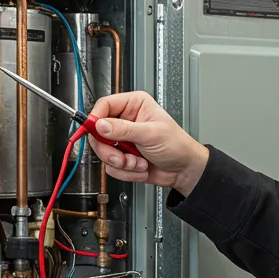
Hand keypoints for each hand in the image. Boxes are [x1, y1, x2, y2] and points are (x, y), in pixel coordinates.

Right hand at [87, 91, 210, 195]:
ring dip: (121, 163)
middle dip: (110, 150)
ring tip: (138, 163)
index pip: (104, 105)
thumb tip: (100, 125)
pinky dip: (126, 172)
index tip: (94, 130)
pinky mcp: (122, 157)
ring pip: (103, 152)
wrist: (183, 170)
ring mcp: (122, 140)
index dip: (96, 118)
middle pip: (98, 132)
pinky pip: (111, 167)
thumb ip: (124, 129)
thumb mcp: (150, 134)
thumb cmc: (176, 145)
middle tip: (122, 157)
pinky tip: (140, 168)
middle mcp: (125, 121)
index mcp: (134, 105)